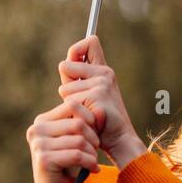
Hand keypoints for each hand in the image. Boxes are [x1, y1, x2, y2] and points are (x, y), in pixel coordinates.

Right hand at [25, 99, 101, 182]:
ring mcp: (38, 144)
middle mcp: (36, 130)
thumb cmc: (67, 165)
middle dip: (93, 137)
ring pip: (80, 140)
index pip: (71, 105)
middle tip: (96, 149)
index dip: (89, 117)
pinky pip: (77, 155)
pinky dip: (90, 162)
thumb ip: (82, 122)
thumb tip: (100, 110)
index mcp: (41, 121)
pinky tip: (93, 169)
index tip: (95, 133)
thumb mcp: (73, 139)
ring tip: (93, 160)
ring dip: (92, 152)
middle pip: (78, 123)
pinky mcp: (44, 160)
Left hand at [57, 35, 140, 163]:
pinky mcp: (98, 98)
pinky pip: (70, 102)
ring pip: (64, 89)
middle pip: (65, 66)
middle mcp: (104, 73)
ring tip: (86, 114)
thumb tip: (63, 65)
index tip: (74, 65)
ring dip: (68, 105)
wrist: (118, 140)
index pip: (90, 42)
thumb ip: (76, 80)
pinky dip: (73, 115)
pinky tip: (88, 121)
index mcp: (103, 70)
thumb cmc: (99, 120)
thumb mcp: (88, 95)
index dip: (76, 50)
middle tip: (81, 103)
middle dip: (66, 86)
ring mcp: (102, 85)